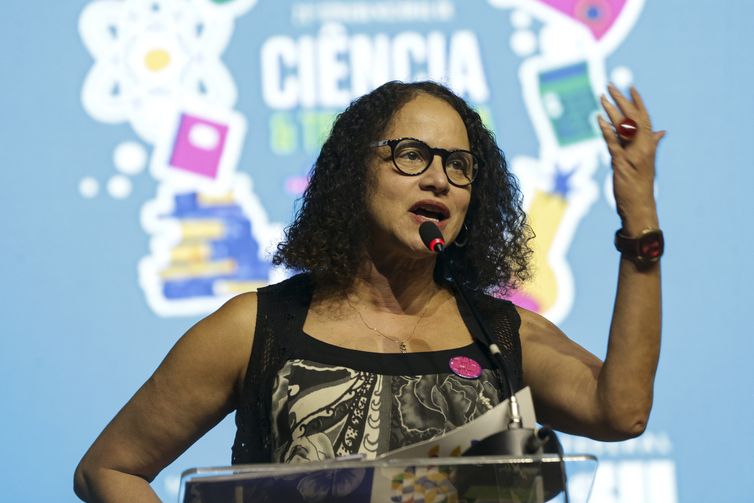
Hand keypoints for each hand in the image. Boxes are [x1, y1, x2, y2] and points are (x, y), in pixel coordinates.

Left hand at [598, 85, 665, 235]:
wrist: (640, 207)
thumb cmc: (641, 185)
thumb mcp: (647, 162)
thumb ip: (652, 144)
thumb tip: (661, 132)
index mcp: (649, 145)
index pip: (645, 118)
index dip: (638, 102)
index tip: (631, 87)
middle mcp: (644, 147)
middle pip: (633, 118)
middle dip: (621, 100)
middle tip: (610, 85)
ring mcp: (633, 155)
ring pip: (623, 127)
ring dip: (611, 110)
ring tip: (601, 97)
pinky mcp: (622, 163)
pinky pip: (613, 143)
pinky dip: (606, 130)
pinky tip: (598, 119)